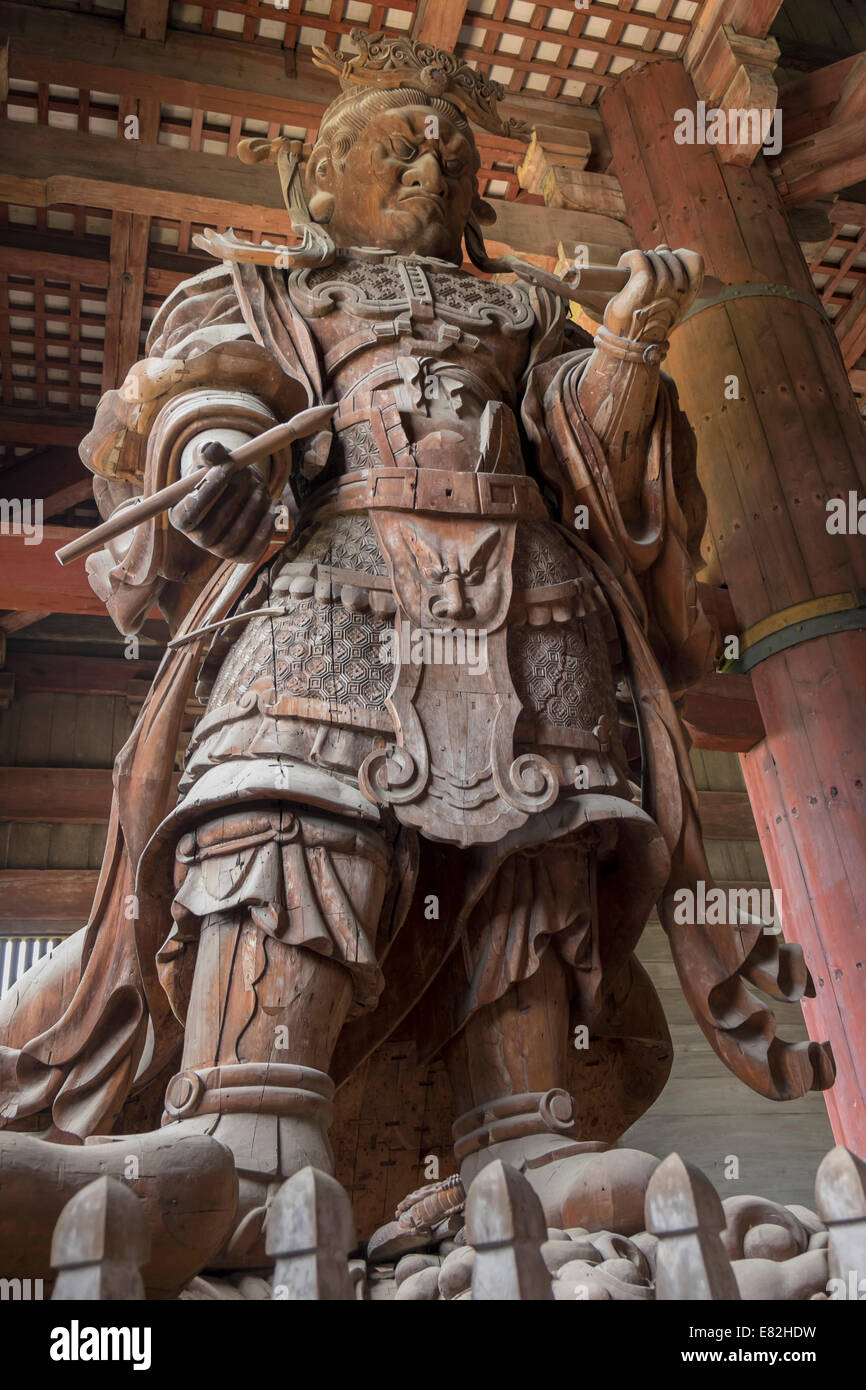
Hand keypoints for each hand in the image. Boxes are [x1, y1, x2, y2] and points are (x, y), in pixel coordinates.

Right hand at [168, 439, 273, 561]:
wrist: (241, 487)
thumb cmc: (220, 470)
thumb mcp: (211, 456)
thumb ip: (208, 452)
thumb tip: (211, 452)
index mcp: (180, 516)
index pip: (187, 515)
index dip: (207, 492)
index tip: (226, 467)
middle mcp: (197, 539)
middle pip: (210, 532)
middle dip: (233, 501)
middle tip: (248, 478)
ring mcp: (220, 551)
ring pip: (235, 538)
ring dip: (251, 510)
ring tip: (259, 488)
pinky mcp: (243, 555)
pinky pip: (254, 547)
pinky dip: (266, 526)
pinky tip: (271, 505)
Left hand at [603, 245, 703, 345]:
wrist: (629, 348)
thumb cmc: (644, 326)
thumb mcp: (664, 303)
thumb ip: (670, 277)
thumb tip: (663, 247)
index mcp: (689, 296)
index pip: (696, 262)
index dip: (679, 256)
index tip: (665, 263)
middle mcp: (679, 290)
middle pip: (670, 256)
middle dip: (655, 259)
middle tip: (642, 272)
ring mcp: (662, 286)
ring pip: (653, 256)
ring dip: (641, 260)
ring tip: (631, 274)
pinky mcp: (644, 282)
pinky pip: (638, 257)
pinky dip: (628, 258)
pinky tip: (622, 267)